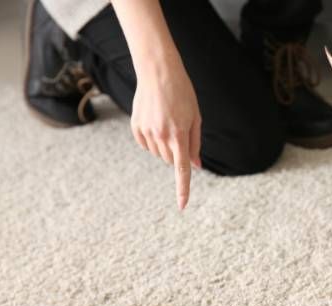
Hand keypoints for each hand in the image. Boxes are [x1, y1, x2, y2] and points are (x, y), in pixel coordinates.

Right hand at [130, 59, 201, 209]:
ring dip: (165, 146)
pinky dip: (152, 141)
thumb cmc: (182, 94)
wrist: (157, 72)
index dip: (183, 189)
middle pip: (171, 160)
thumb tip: (195, 166)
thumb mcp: (196, 117)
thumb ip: (195, 143)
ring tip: (167, 122)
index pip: (182, 169)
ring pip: (158, 154)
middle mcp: (160, 136)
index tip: (182, 205)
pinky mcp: (135, 127)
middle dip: (177, 152)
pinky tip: (155, 122)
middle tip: (180, 130)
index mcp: (179, 135)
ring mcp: (146, 132)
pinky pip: (146, 145)